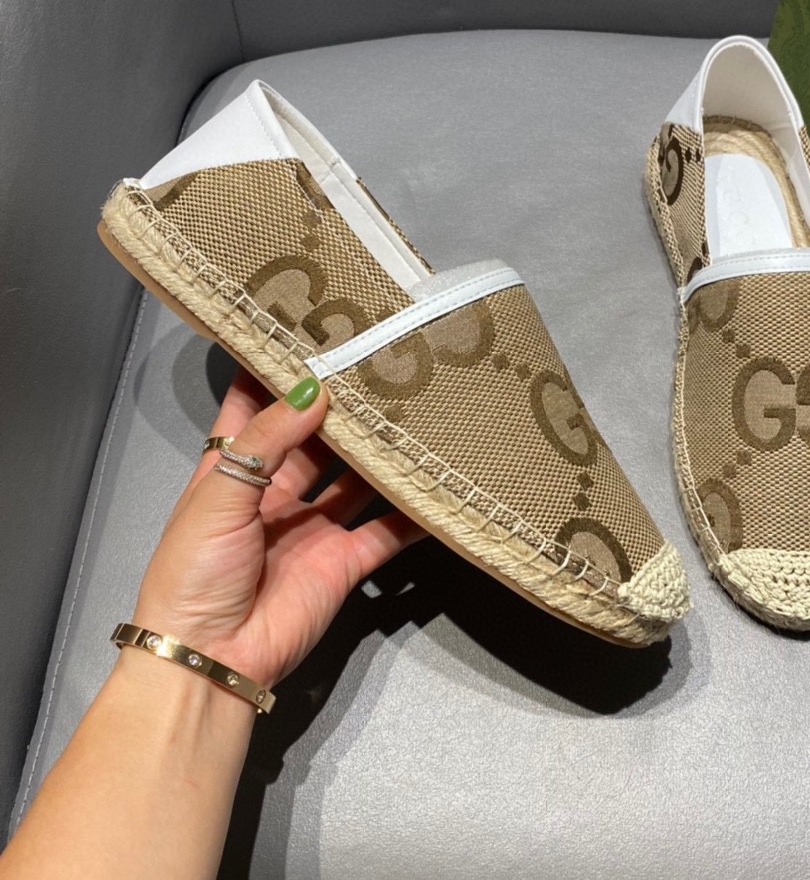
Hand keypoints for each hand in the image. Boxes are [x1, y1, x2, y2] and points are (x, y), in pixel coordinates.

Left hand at [131, 367, 424, 686]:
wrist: (211, 658)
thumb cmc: (193, 572)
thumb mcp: (218, 496)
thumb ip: (267, 441)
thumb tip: (312, 389)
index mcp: (233, 469)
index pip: (253, 405)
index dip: (275, 370)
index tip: (307, 329)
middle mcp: (277, 491)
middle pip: (316, 437)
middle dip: (342, 405)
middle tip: (379, 364)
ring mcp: (315, 526)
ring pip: (356, 477)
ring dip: (380, 451)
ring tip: (415, 409)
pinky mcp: (346, 560)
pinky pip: (387, 530)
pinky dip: (413, 512)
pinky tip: (438, 483)